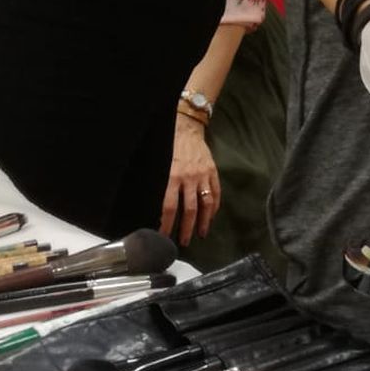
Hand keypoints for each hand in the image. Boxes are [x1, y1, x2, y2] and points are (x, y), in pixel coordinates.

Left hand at [163, 117, 219, 245]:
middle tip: (184, 242)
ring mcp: (203, 176)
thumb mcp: (158, 165)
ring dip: (203, 221)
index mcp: (172, 177)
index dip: (166, 225)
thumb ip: (159, 185)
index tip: (164, 236)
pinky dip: (215, 207)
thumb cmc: (169, 147)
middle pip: (189, 210)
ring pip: (205, 204)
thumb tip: (153, 208)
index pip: (169, 208)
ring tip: (201, 233)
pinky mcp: (213, 172)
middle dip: (186, 229)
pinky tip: (211, 217)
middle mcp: (189, 179)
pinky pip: (216, 193)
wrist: (187, 128)